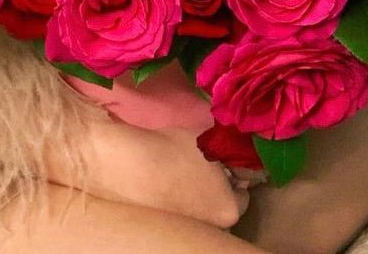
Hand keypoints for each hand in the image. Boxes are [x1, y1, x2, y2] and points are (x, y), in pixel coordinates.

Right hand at [45, 110, 249, 229]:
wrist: (123, 164)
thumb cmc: (170, 149)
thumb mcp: (205, 138)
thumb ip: (226, 144)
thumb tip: (238, 141)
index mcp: (230, 209)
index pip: (244, 191)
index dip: (234, 170)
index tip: (222, 157)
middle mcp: (214, 227)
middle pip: (223, 203)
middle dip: (217, 186)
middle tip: (201, 162)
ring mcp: (188, 229)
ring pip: (201, 208)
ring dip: (196, 192)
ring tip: (179, 168)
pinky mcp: (163, 225)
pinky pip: (179, 211)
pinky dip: (175, 198)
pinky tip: (163, 179)